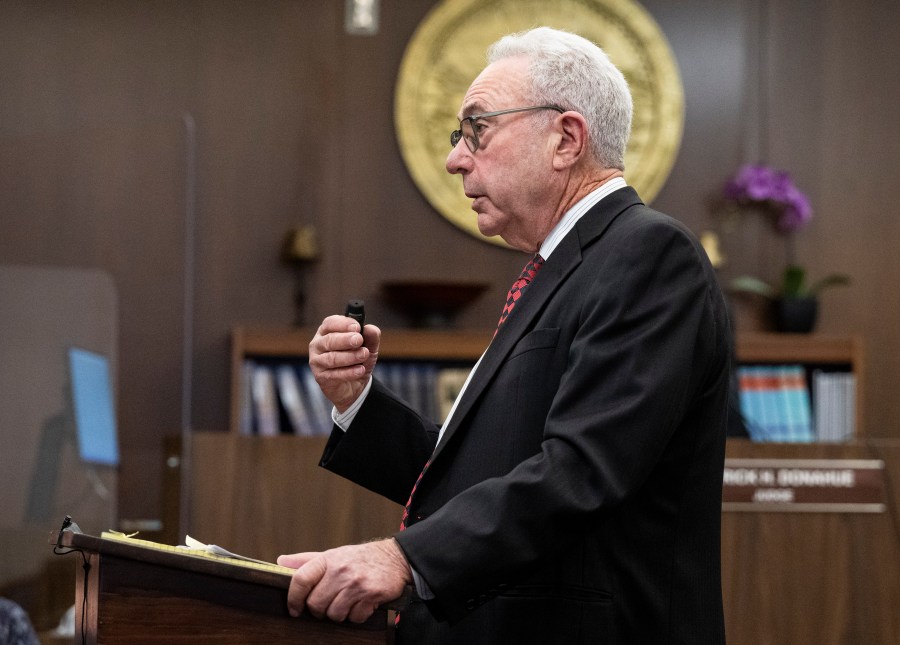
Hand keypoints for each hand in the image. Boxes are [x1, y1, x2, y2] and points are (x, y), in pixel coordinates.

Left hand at [277, 539, 411, 622]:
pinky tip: (361, 603)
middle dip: (319, 610)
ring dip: (339, 613)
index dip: (293, 598)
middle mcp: (340, 570)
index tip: (294, 609)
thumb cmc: (359, 558)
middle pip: (315, 604)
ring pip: (334, 614)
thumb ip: (306, 560)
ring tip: (347, 601)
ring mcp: (356, 583)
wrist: (394, 558)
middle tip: (328, 604)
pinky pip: (354, 618)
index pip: (300, 579)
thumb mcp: (332, 555)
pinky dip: (356, 615)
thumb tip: (280, 561)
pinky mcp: (371, 594)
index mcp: (327, 559)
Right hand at [309, 315, 380, 412]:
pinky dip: (349, 372)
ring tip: (364, 355)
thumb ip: (371, 337)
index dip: (343, 324)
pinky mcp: (320, 377)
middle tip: (359, 340)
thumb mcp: (368, 347)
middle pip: (329, 340)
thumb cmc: (357, 360)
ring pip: (332, 358)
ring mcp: (317, 361)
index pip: (330, 323)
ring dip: (349, 356)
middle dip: (345, 339)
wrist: (354, 385)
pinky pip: (334, 374)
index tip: (357, 327)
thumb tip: (370, 329)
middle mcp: (318, 344)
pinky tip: (360, 370)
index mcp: (327, 332)